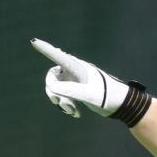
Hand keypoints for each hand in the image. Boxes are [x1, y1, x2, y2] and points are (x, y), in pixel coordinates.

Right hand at [31, 38, 150, 125]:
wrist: (122, 106)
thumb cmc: (108, 96)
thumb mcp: (89, 94)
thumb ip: (70, 90)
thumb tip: (52, 86)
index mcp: (77, 68)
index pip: (58, 56)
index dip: (46, 49)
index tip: (34, 41)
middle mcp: (75, 72)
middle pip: (53, 77)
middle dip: (54, 92)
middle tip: (59, 104)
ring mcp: (76, 82)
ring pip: (58, 89)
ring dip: (62, 102)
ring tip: (72, 111)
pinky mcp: (79, 91)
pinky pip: (65, 97)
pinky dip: (68, 106)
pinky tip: (77, 115)